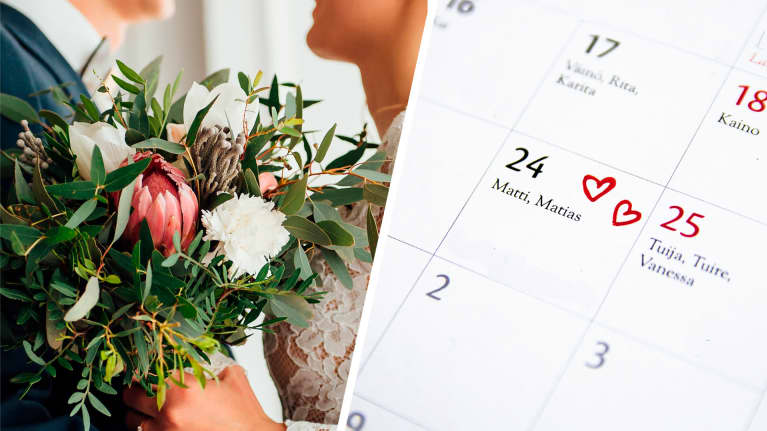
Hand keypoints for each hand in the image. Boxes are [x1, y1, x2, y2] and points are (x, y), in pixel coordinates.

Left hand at [123, 365, 285, 430]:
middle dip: (136, 391)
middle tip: (143, 387)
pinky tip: (160, 423)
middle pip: (130, 397)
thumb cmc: (244, 413)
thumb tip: (197, 353)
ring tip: (151, 409)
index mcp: (183, 389)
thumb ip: (211, 363)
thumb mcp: (231, 376)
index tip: (144, 367)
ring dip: (139, 413)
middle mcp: (169, 412)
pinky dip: (150, 428)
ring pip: (132, 421)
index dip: (143, 368)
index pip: (147, 371)